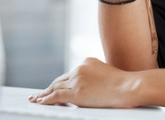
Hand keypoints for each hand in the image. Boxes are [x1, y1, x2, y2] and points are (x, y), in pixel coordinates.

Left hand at [29, 57, 143, 107]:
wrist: (129, 87)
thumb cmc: (125, 84)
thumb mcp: (107, 74)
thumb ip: (96, 78)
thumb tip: (92, 88)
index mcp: (87, 62)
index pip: (70, 74)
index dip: (60, 82)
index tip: (53, 86)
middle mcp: (79, 68)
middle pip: (59, 80)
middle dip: (49, 87)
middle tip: (39, 93)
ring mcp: (76, 80)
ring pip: (54, 88)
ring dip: (43, 94)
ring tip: (36, 99)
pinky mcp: (75, 93)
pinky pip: (55, 97)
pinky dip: (45, 100)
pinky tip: (40, 102)